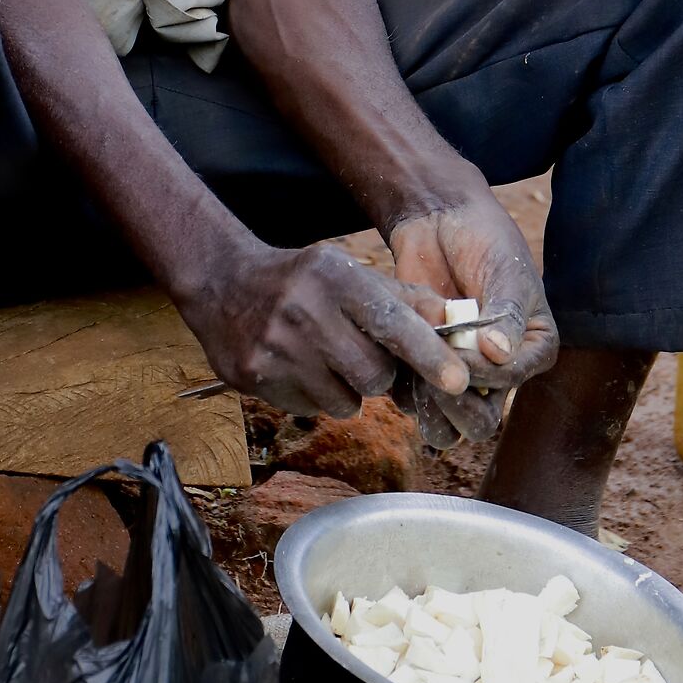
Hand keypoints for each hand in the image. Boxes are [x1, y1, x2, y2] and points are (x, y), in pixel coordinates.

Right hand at [182, 235, 475, 420]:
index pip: (393, 323)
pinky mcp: (255, 378)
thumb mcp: (349, 273)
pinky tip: (297, 366)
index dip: (429, 355)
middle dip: (379, 373)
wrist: (222, 284)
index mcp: (335, 278)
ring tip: (325, 359)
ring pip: (345, 401)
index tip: (459, 382)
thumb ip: (404, 299)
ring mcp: (276, 348)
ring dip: (346, 388)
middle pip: (374, 374)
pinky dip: (314, 395)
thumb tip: (457, 324)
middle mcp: (304, 311)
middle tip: (360, 354)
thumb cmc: (303, 281)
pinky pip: (311, 408)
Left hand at [388, 195, 558, 448]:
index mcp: (531, 348)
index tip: (463, 352)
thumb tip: (501, 354)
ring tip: (412, 371)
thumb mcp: (505, 270)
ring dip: (426, 405)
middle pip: (481, 419)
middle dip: (459, 409)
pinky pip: (411, 395)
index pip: (512, 379)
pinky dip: (401, 382)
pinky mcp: (422, 365)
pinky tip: (392, 354)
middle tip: (435, 384)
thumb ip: (505, 312)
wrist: (440, 221)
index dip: (487, 373)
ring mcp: (458, 371)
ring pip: (444, 421)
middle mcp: (498, 370)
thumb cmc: (484, 240)